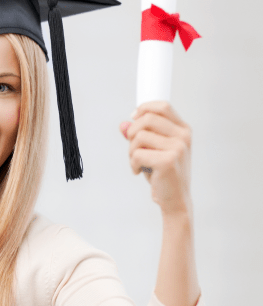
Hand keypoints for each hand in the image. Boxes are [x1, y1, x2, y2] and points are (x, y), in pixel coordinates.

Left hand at [119, 100, 192, 216]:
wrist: (175, 199)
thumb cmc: (163, 172)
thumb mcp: (152, 149)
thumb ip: (138, 135)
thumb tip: (123, 124)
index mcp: (183, 129)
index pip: (162, 106)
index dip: (143, 109)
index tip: (133, 118)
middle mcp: (183, 136)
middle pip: (147, 118)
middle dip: (132, 133)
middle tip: (133, 149)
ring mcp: (178, 148)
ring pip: (139, 136)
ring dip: (131, 151)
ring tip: (138, 162)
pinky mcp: (168, 161)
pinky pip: (138, 154)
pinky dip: (133, 164)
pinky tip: (140, 171)